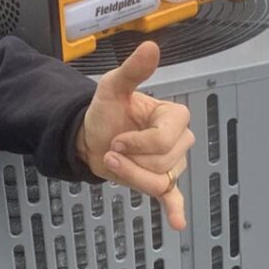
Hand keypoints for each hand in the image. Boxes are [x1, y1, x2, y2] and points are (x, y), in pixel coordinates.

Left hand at [76, 41, 193, 230]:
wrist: (89, 138)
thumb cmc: (105, 112)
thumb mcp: (113, 88)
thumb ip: (133, 70)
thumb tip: (150, 47)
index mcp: (174, 116)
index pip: (164, 140)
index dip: (137, 143)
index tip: (118, 138)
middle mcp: (179, 141)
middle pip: (162, 163)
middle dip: (131, 160)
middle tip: (113, 149)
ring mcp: (172, 164)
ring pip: (158, 181)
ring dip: (130, 176)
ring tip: (114, 163)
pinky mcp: (161, 182)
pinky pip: (173, 197)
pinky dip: (176, 210)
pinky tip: (177, 222)